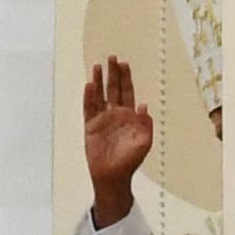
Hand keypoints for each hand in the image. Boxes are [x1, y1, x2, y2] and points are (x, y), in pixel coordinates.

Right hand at [83, 57, 152, 226]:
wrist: (113, 177)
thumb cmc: (130, 161)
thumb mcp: (144, 142)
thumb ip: (146, 124)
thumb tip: (144, 105)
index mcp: (129, 116)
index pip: (127, 91)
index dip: (126, 78)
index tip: (125, 63)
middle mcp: (115, 114)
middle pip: (113, 89)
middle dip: (113, 73)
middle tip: (112, 57)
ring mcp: (102, 120)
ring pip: (99, 96)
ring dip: (99, 82)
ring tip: (97, 66)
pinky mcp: (90, 128)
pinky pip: (88, 109)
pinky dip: (88, 97)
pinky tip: (89, 85)